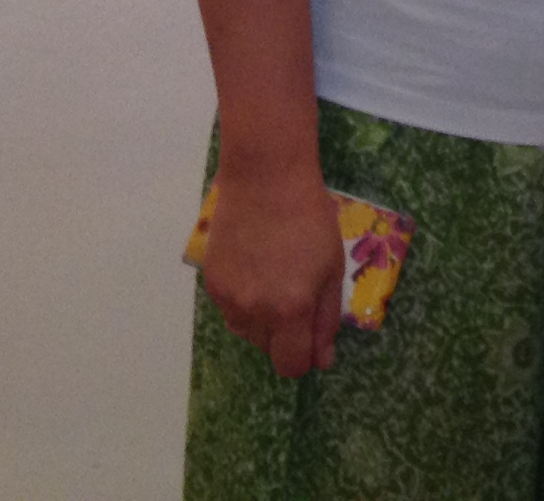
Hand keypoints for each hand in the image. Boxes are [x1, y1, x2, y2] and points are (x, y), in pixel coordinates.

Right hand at [201, 167, 344, 376]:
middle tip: (295, 293)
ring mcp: (228, 298)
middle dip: (285, 333)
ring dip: (261, 319)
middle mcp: (255, 312)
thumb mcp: (332, 269)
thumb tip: (322, 361)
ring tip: (272, 278)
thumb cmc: (310, 218)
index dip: (303, 359)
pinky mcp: (211, 282)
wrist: (265, 178)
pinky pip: (229, 309)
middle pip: (268, 349)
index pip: (291, 366)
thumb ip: (326, 320)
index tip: (310, 339)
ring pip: (246, 331)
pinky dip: (242, 300)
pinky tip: (254, 268)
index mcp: (291, 311)